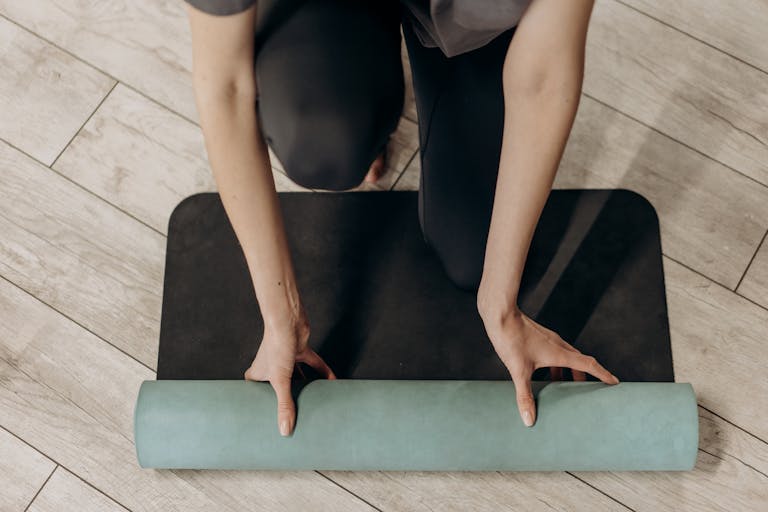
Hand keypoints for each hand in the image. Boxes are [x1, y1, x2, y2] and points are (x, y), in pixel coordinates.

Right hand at [244, 305, 335, 435]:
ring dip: (306, 386)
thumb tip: (285, 430)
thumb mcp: (280, 381)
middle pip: (278, 386)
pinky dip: (323, 372)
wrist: (288, 319)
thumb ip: (285, 405)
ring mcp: (287, 358)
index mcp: (258, 373)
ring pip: (297, 376)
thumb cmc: (276, 345)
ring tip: (314, 402)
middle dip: (286, 398)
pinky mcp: (301, 349)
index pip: (255, 391)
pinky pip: (313, 364)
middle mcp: (271, 365)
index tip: (264, 416)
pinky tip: (332, 382)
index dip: (258, 402)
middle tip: (293, 415)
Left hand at [480, 305, 618, 427]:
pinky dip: (555, 364)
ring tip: (564, 386)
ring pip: (566, 356)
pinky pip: (554, 352)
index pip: (589, 364)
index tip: (614, 382)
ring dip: (569, 371)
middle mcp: (558, 344)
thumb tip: (529, 420)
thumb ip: (525, 396)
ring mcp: (548, 339)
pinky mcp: (538, 336)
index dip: (603, 374)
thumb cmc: (511, 339)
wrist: (500, 314)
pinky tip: (542, 372)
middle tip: (589, 392)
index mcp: (560, 353)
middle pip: (580, 361)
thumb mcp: (519, 371)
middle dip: (586, 377)